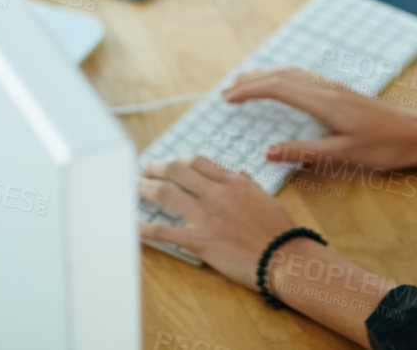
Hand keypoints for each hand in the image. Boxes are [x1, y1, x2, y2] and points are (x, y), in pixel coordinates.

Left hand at [138, 156, 297, 288]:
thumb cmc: (279, 229)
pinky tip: (133, 227)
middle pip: (177, 170)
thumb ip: (247, 183)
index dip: (177, 160)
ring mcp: (206, 216)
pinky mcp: (199, 240)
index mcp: (233, 181)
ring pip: (166, 194)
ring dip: (144, 188)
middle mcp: (216, 193)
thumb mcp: (265, 197)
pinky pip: (165, 232)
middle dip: (156, 167)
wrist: (284, 257)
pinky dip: (145, 229)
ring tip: (133, 188)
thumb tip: (238, 173)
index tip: (168, 164)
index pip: (197, 161)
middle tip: (145, 171)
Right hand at [223, 67, 416, 169]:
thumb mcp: (344, 154)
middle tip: (226, 91)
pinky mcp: (341, 92)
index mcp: (324, 102)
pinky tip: (282, 86)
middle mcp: (327, 89)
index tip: (227, 97)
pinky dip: (284, 78)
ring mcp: (335, 88)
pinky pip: (304, 78)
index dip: (250, 90)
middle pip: (282, 76)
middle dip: (252, 81)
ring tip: (246, 84)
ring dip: (267, 76)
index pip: (278, 88)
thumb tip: (268, 152)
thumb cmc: (385, 146)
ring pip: (293, 74)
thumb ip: (305, 153)